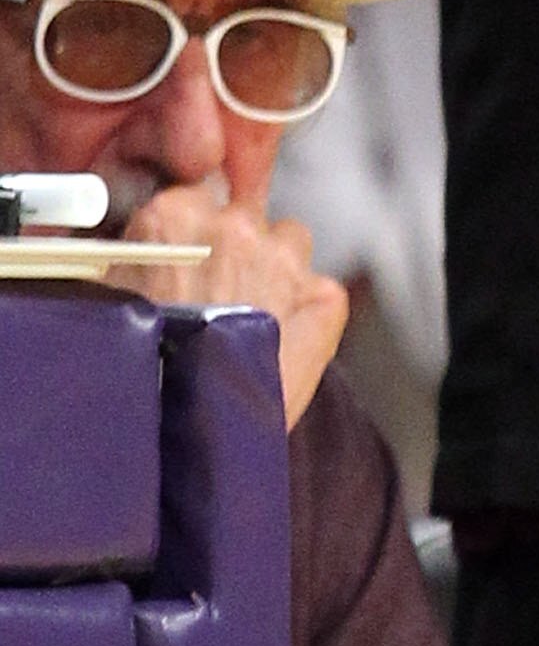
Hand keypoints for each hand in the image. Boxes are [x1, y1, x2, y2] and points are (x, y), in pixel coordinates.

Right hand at [112, 184, 349, 429]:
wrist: (172, 446)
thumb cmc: (133, 377)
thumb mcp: (109, 304)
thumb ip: (135, 257)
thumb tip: (144, 247)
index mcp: (174, 215)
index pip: (196, 199)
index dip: (193, 236)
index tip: (187, 264)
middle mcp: (234, 225)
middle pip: (246, 218)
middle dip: (235, 254)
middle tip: (214, 305)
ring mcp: (284, 260)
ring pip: (292, 243)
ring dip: (276, 275)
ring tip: (249, 329)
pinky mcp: (323, 301)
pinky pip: (322, 293)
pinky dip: (309, 317)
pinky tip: (279, 351)